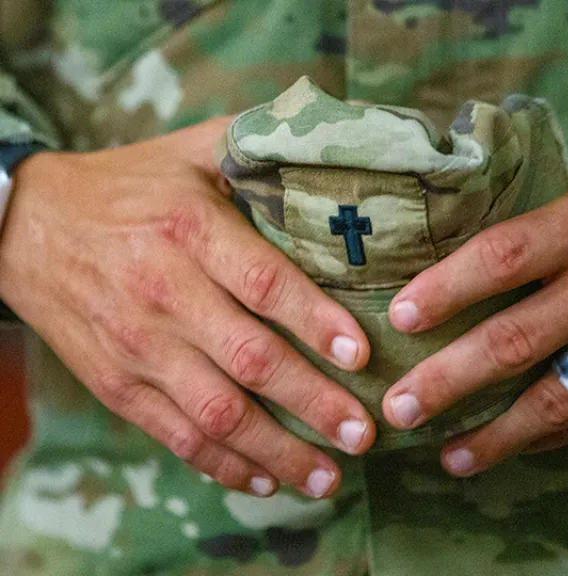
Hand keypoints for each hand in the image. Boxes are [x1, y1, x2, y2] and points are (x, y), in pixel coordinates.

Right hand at [0, 118, 375, 497]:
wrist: (27, 227)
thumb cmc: (128, 188)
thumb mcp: (190, 151)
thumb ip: (257, 148)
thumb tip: (331, 144)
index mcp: (190, 232)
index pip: (265, 284)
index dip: (317, 322)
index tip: (361, 355)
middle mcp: (164, 294)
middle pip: (252, 360)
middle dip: (315, 403)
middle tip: (364, 432)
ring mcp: (138, 347)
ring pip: (218, 413)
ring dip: (278, 451)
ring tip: (329, 476)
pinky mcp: (118, 384)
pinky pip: (176, 435)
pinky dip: (223, 466)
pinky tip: (265, 481)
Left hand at [382, 170, 567, 475]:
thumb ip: (537, 240)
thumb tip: (457, 282)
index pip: (501, 258)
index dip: (444, 291)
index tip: (399, 319)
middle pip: (513, 340)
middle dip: (446, 380)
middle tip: (398, 408)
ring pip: (554, 398)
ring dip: (493, 434)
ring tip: (447, 454)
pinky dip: (548, 438)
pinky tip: (512, 448)